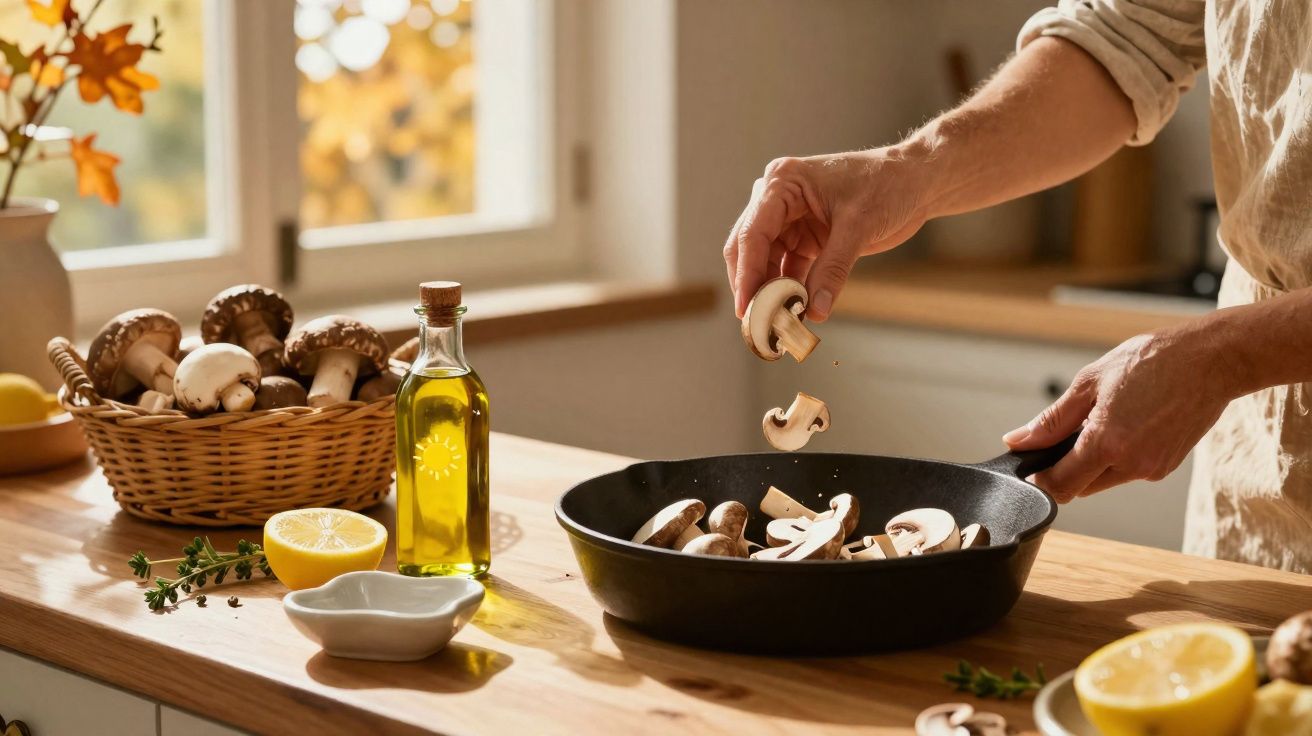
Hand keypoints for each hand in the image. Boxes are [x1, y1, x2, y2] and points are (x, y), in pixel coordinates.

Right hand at [723, 149, 929, 320]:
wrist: (916, 182)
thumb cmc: (888, 186)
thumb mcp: (859, 226)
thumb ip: (833, 269)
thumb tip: (813, 312)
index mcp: (782, 182)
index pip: (752, 234)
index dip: (747, 274)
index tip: (746, 309)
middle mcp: (777, 199)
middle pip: (750, 249)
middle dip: (754, 287)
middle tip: (758, 323)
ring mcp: (789, 220)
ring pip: (766, 264)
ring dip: (771, 293)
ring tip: (778, 324)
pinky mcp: (804, 238)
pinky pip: (788, 270)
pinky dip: (790, 292)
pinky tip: (796, 314)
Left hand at [1002, 325, 1238, 501]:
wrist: (1212, 361)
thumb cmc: (1153, 361)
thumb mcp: (1090, 382)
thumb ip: (1052, 419)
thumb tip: (1018, 440)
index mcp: (1108, 443)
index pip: (1059, 485)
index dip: (1038, 480)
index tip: (1028, 466)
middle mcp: (1132, 465)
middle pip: (1079, 487)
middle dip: (1064, 468)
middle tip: (1066, 432)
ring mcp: (1152, 469)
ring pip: (1103, 480)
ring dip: (1091, 461)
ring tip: (1103, 419)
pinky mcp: (1166, 468)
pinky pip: (1127, 471)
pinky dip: (1116, 456)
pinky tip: (1125, 424)